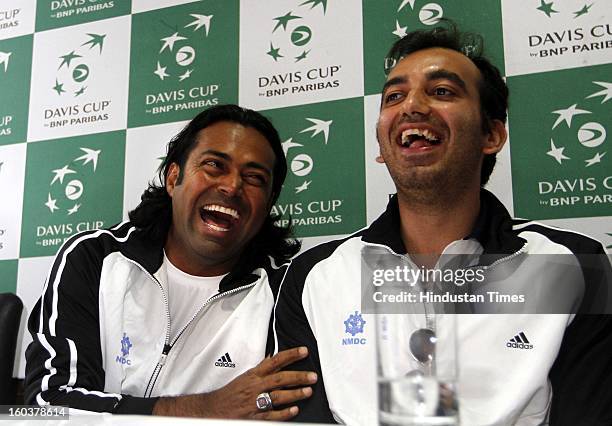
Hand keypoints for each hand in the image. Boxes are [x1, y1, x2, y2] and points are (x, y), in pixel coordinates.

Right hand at [153, 346, 316, 419]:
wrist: (212, 409)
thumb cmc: (230, 394)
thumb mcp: (245, 378)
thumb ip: (261, 372)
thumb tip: (277, 363)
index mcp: (253, 375)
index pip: (274, 361)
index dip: (290, 355)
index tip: (303, 351)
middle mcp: (255, 386)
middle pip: (280, 378)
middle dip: (298, 376)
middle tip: (312, 375)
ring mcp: (255, 402)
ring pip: (278, 396)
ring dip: (295, 394)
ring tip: (308, 391)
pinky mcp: (253, 416)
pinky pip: (271, 414)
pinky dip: (284, 413)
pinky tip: (294, 410)